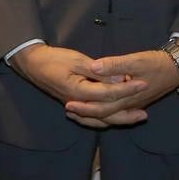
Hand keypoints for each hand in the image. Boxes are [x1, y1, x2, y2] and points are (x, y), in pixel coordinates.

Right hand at [9, 44, 148, 128]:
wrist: (33, 64)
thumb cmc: (54, 59)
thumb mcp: (77, 60)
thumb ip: (98, 70)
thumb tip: (119, 77)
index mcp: (79, 91)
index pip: (109, 93)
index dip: (128, 89)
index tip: (143, 84)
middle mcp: (78, 104)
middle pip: (107, 113)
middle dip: (127, 114)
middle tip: (145, 114)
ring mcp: (75, 106)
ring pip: (100, 120)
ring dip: (118, 120)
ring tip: (135, 118)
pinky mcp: (74, 105)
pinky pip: (92, 119)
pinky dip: (104, 120)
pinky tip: (114, 118)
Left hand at [62, 49, 178, 126]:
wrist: (176, 68)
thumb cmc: (156, 63)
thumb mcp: (135, 60)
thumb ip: (114, 65)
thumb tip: (94, 68)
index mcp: (126, 98)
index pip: (101, 108)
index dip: (84, 107)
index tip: (67, 103)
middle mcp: (129, 106)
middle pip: (103, 115)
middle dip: (85, 114)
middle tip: (67, 108)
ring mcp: (133, 105)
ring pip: (110, 116)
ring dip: (93, 115)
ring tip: (76, 112)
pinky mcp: (136, 102)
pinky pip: (117, 112)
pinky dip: (104, 113)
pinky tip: (97, 108)